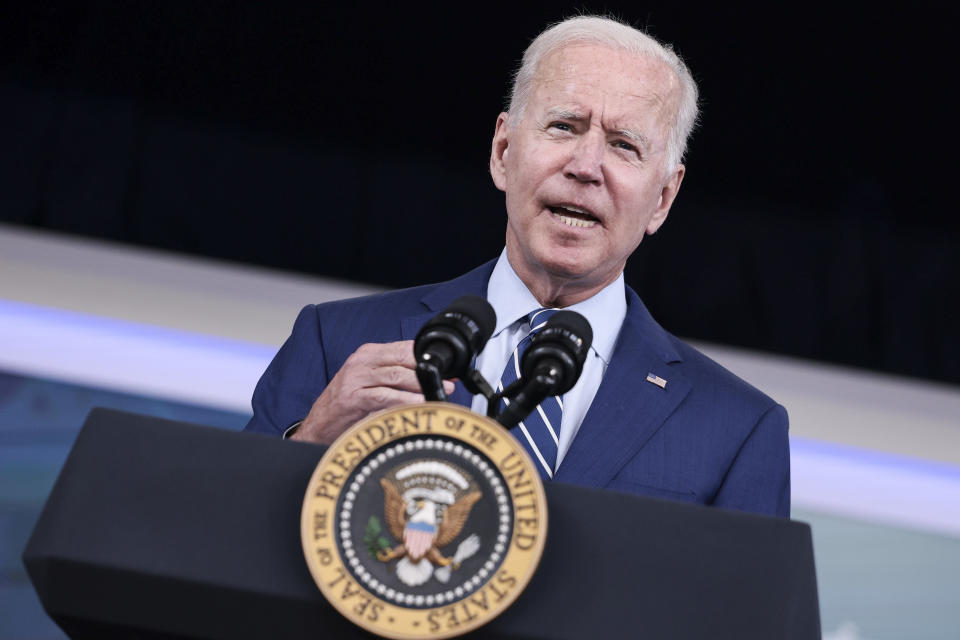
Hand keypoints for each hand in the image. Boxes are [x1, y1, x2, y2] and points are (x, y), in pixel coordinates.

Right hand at [291, 340, 454, 443]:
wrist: (320, 423)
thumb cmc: (349, 404)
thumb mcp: (372, 382)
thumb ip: (397, 376)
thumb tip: (430, 377)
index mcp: (368, 354)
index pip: (403, 348)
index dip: (427, 357)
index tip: (446, 368)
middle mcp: (361, 362)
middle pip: (402, 359)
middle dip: (427, 370)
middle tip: (448, 381)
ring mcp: (355, 378)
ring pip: (395, 376)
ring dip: (420, 385)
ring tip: (437, 393)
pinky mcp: (352, 397)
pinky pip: (384, 396)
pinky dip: (404, 400)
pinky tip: (418, 404)